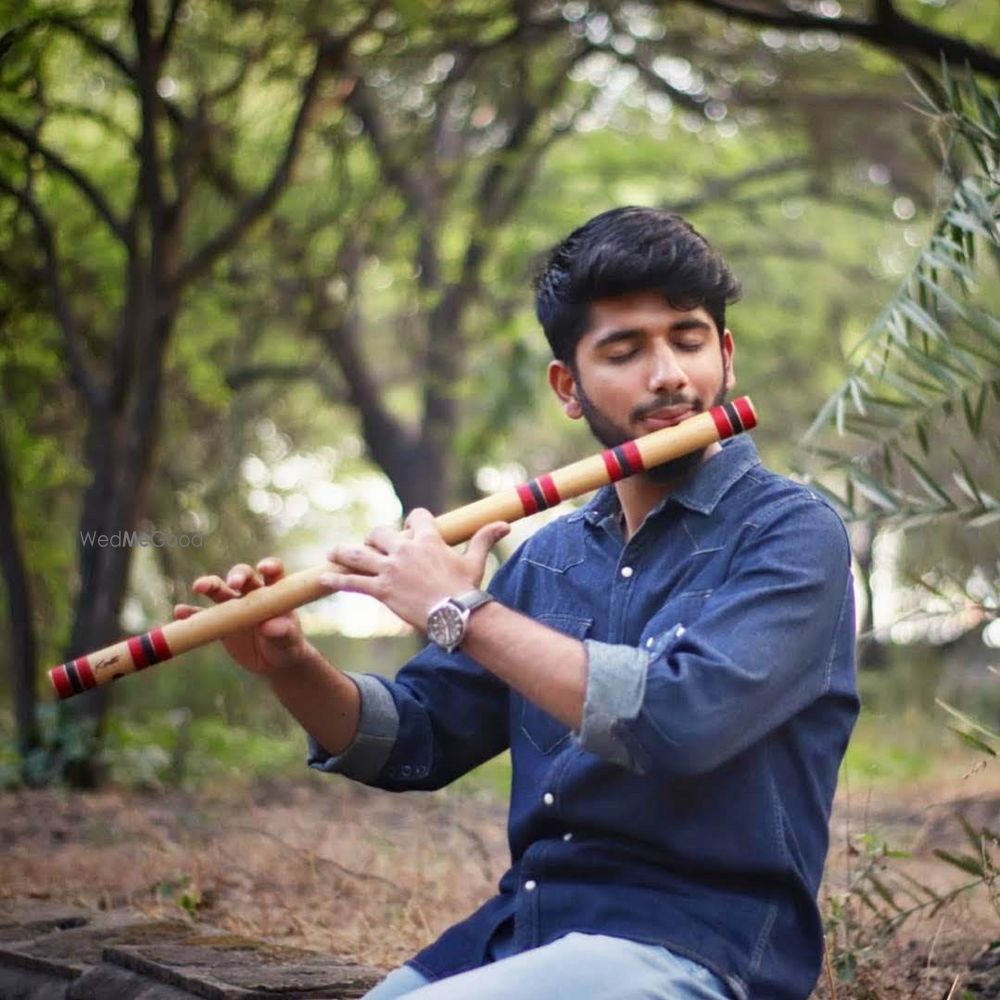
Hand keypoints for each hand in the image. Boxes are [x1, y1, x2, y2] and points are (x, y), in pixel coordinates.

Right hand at [173, 557, 308, 675]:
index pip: (274, 572)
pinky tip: (180, 612)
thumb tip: (271, 626)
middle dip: (237, 576)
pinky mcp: (220, 622)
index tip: (263, 568)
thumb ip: (283, 632)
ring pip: (219, 590)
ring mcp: (234, 606)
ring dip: (209, 585)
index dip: (269, 566)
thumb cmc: (288, 646)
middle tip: (233, 584)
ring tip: (198, 586)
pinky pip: (203, 615)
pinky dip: (191, 613)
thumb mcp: (289, 641)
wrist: (274, 662)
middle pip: (243, 576)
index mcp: (275, 592)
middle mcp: (253, 593)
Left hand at [320, 509, 509, 629]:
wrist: (456, 614)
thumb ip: (485, 538)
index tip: (409, 531)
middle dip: (374, 539)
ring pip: (358, 554)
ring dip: (343, 553)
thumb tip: (505, 524)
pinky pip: (353, 582)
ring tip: (332, 553)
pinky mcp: (381, 590)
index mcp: (427, 538)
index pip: (414, 517)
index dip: (411, 523)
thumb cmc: (467, 589)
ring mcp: (390, 569)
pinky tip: (324, 579)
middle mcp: (404, 549)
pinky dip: (337, 580)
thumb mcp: (476, 561)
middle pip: (379, 533)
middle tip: (372, 548)